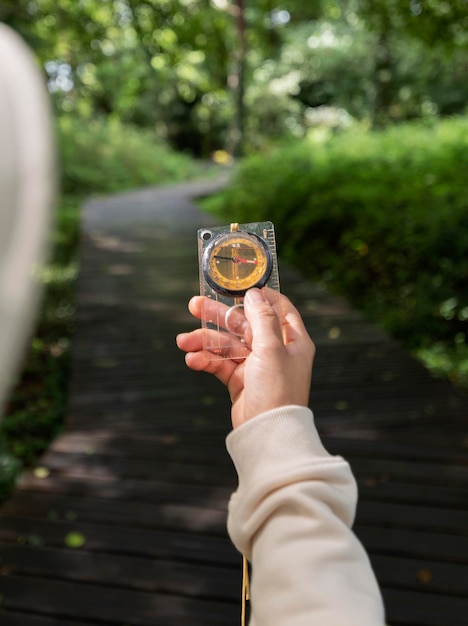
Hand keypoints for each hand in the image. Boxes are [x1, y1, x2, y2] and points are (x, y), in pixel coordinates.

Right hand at [176, 288, 314, 428]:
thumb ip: (262, 318)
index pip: (278, 308)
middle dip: (218, 316)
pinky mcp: (240, 381)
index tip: (236, 285)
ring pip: (227, 344)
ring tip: (183, 341)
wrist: (267, 432)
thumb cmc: (278, 390)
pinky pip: (220, 364)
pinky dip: (206, 360)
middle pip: (244, 324)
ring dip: (205, 341)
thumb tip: (254, 293)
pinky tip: (192, 359)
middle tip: (194, 305)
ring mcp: (256, 365)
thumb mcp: (272, 347)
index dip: (258, 295)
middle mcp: (275, 350)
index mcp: (292, 339)